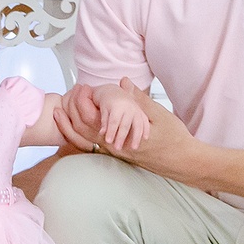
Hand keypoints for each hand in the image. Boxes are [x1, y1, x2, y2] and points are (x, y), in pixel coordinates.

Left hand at [54, 79, 192, 175]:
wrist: (182, 161)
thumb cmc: (173, 137)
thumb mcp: (159, 114)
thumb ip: (139, 99)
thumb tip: (122, 82)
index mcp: (122, 136)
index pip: (93, 120)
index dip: (83, 102)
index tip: (82, 87)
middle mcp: (114, 147)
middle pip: (82, 131)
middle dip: (70, 112)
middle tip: (68, 93)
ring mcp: (114, 152)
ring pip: (84, 140)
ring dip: (70, 125)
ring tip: (61, 109)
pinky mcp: (117, 154)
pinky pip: (91, 146)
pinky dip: (79, 135)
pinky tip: (73, 125)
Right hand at [98, 84, 151, 150]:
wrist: (112, 91)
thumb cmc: (124, 106)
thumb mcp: (134, 114)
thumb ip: (137, 128)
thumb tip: (139, 144)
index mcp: (137, 112)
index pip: (141, 125)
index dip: (139, 135)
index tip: (135, 146)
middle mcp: (129, 109)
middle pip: (126, 125)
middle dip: (122, 137)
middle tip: (119, 149)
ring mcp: (119, 106)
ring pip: (115, 121)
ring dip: (112, 132)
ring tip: (108, 142)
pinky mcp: (108, 104)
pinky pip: (106, 116)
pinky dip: (104, 125)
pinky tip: (102, 133)